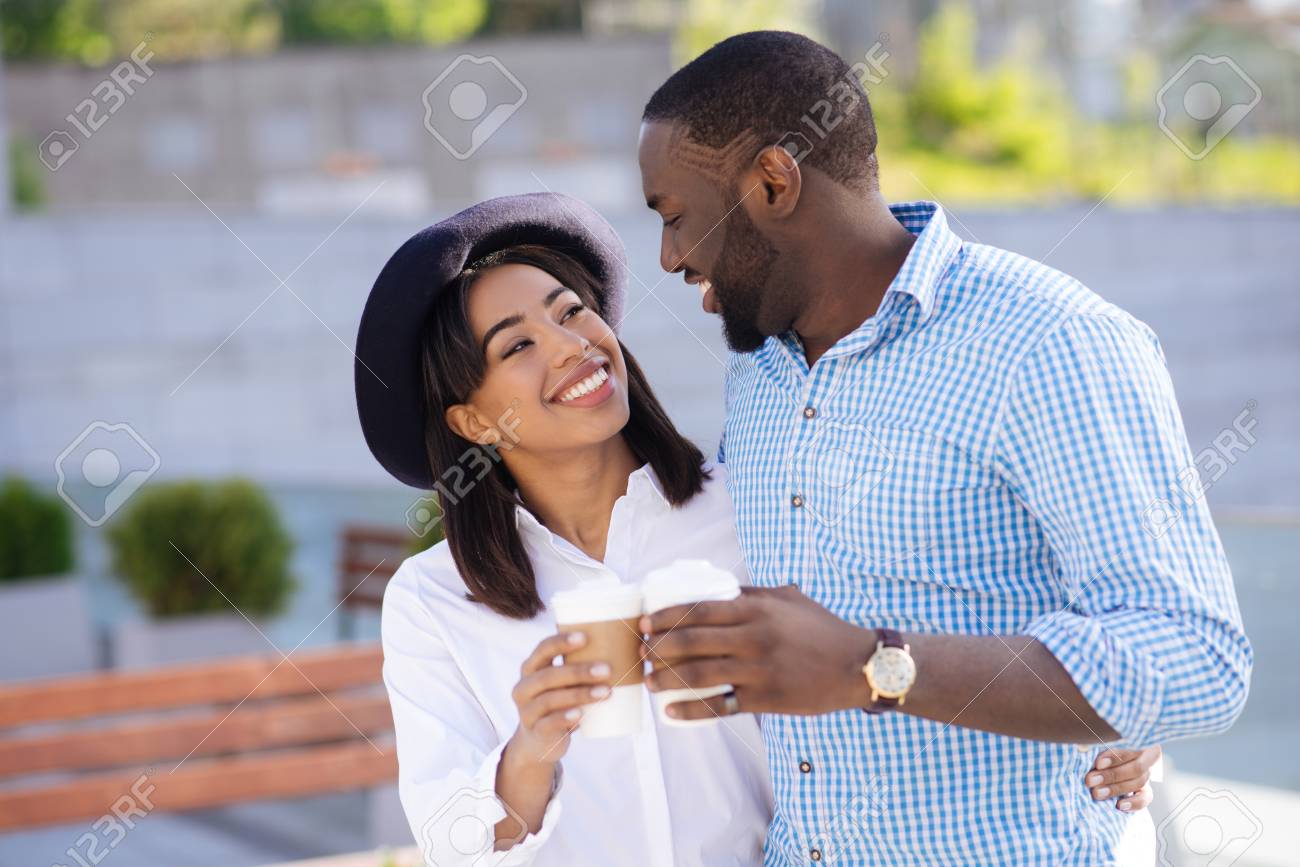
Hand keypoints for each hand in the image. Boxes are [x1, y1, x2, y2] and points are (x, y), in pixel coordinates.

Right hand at [506, 631, 613, 767]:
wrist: (539, 742)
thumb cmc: (559, 702)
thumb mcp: (562, 683)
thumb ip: (580, 667)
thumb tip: (625, 647)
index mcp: (531, 668)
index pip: (543, 649)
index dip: (561, 642)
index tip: (585, 637)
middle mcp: (524, 687)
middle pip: (549, 675)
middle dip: (579, 671)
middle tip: (607, 670)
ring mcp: (526, 711)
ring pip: (550, 699)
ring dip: (580, 694)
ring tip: (606, 692)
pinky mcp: (535, 732)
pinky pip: (548, 724)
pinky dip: (564, 718)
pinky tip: (581, 715)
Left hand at [639, 583, 871, 718]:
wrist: (859, 666)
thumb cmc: (823, 629)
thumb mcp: (789, 598)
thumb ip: (754, 593)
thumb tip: (720, 587)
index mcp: (757, 609)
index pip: (699, 609)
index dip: (666, 616)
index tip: (644, 622)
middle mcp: (754, 637)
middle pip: (692, 641)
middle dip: (658, 647)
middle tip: (640, 652)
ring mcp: (759, 670)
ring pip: (700, 675)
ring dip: (667, 679)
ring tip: (648, 681)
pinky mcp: (767, 699)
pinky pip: (721, 706)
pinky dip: (691, 710)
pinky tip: (671, 711)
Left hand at [1085, 745, 1160, 811]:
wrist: (1095, 753)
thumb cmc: (1094, 741)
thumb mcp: (1096, 739)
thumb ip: (1094, 741)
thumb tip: (1082, 747)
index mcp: (1136, 739)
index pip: (1131, 747)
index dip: (1115, 757)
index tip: (1098, 764)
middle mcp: (1145, 755)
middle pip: (1136, 767)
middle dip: (1112, 775)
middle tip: (1090, 781)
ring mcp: (1146, 772)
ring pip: (1138, 782)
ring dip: (1116, 789)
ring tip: (1096, 793)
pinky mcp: (1144, 789)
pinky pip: (1145, 798)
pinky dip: (1134, 803)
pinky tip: (1119, 806)